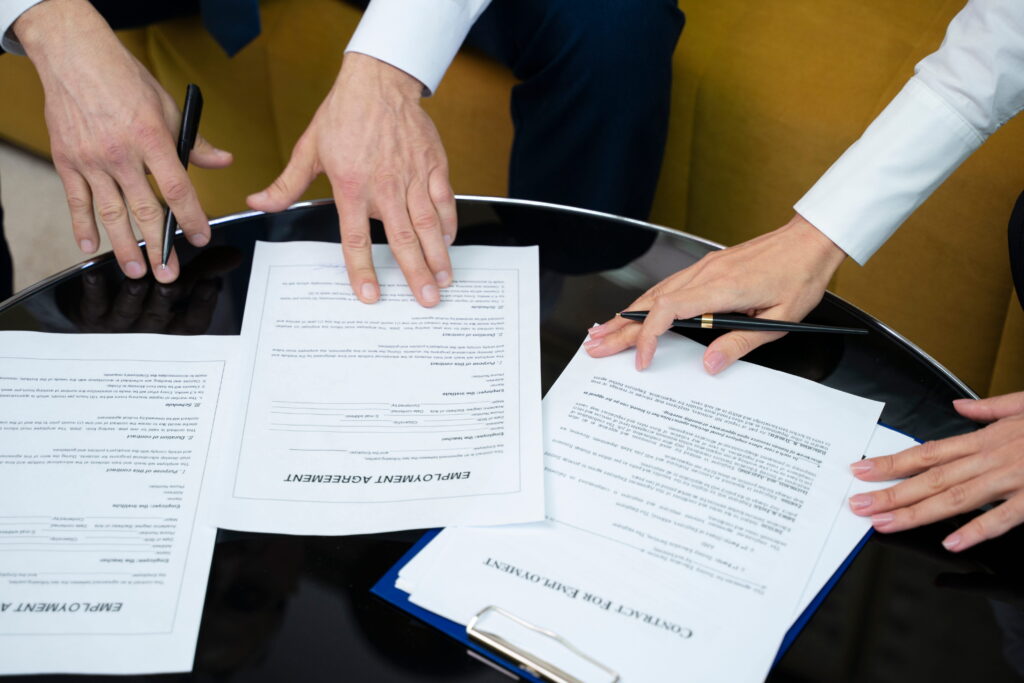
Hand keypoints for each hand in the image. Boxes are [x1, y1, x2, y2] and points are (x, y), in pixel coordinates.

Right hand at [15, 0, 232, 282]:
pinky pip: (76, 200)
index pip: (177, 188)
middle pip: (144, 210)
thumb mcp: (169, 106)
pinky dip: (82, 226)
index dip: (191, 217)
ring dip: (124, 246)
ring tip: (136, 271)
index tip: (200, 237)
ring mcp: (91, 159)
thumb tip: (223, 162)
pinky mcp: (67, 160)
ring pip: (111, 213)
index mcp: (151, 138)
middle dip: (158, 247)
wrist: (75, 56)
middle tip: (167, 273)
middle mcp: (120, 153)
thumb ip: (194, 142)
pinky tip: (91, 246)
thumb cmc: (124, 78)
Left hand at [59, 246, 242, 333]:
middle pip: (160, 316)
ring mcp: (119, 325)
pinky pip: (93, 305)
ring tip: (136, 281)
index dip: (201, 306)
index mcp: (173, 326)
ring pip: (128, 311)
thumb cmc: (150, 299)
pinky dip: (94, 289)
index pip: (193, 323)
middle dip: (165, 298)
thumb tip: (234, 255)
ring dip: (132, 297)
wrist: (101, 321)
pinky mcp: (92, 316)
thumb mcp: (180, 285)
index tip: (210, 285)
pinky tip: (94, 274)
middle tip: (170, 282)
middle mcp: (148, 330)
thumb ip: (206, 269)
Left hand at [246, 52, 456, 306]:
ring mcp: (412, 176)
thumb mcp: (309, 149)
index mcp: (352, 187)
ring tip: (445, 281)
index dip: (362, 270)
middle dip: (416, 273)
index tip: (370, 295)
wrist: (378, 81)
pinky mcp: (432, 165)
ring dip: (438, 256)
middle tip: (427, 300)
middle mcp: (385, 186)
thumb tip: (259, 203)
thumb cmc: (343, 114)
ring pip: (428, 224)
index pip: (356, 238)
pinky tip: (448, 242)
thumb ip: (287, 184)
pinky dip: (448, 223)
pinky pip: (443, 201)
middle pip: (402, 239)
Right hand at [584, 214, 846, 371]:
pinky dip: (645, 302)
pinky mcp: (706, 266)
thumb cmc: (800, 277)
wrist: (810, 241)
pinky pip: (668, 285)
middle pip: (652, 302)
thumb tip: (709, 364)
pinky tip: (633, 310)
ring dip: (626, 314)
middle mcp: (707, 273)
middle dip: (620, 327)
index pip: (670, 310)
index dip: (649, 335)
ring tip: (603, 331)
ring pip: (655, 292)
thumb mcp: (780, 320)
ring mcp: (704, 267)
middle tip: (595, 345)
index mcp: (723, 288)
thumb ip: (740, 343)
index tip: (643, 359)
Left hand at [848, 391, 1023, 552]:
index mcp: (986, 439)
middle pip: (930, 478)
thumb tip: (959, 406)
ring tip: (884, 523)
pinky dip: (976, 530)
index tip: (860, 470)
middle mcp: (991, 457)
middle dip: (890, 493)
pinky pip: (1003, 517)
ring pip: (955, 498)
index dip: (891, 462)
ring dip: (916, 512)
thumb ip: (989, 408)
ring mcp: (1013, 478)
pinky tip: (951, 543)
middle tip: (857, 504)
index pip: (926, 453)